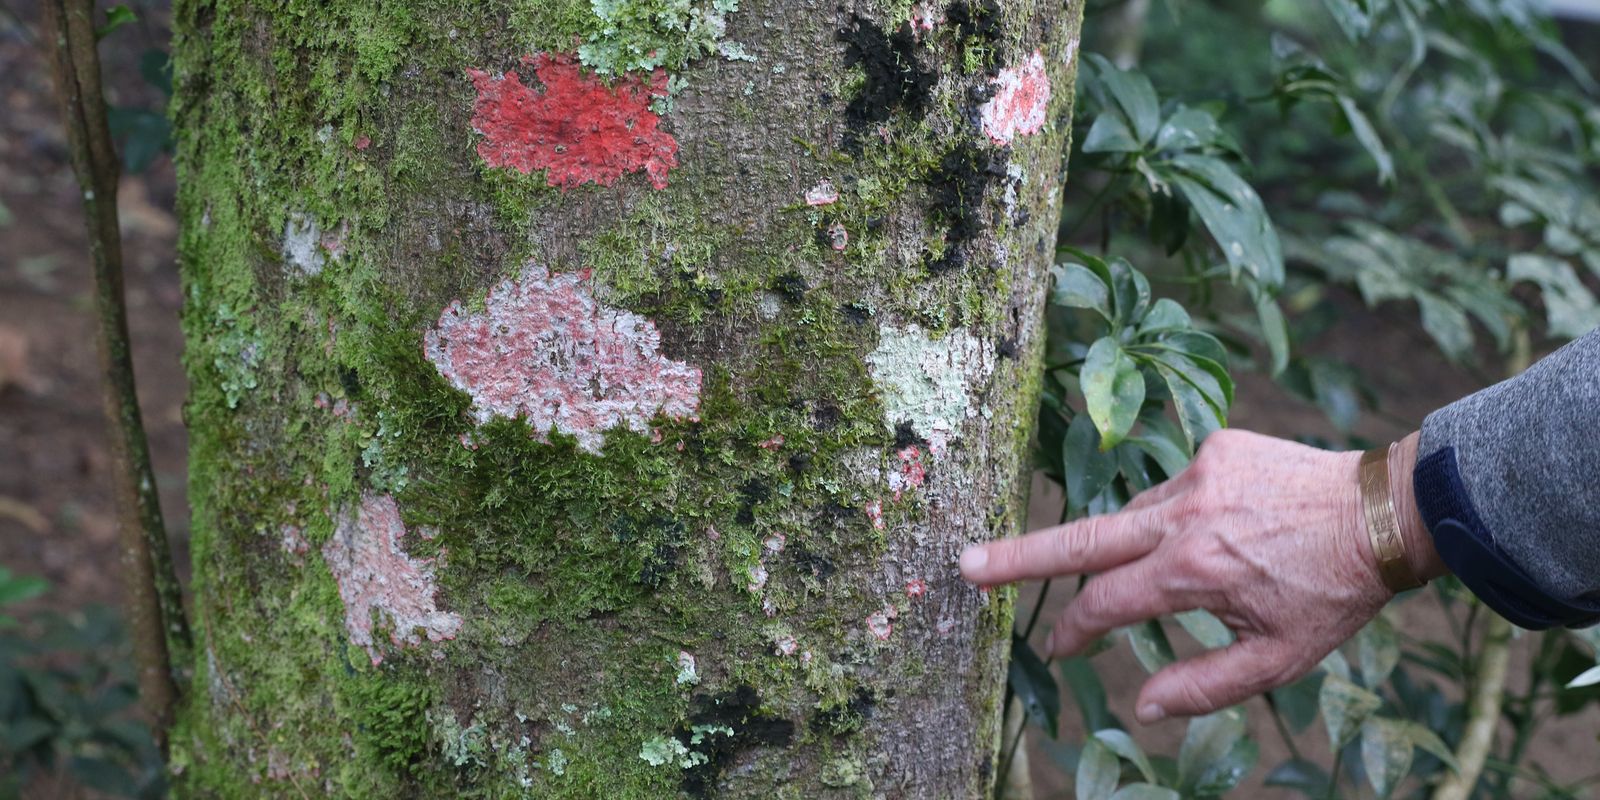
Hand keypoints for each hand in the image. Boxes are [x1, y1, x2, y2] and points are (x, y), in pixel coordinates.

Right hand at [960, 429, 1444, 723]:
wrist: (1387, 510)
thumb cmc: (1334, 593)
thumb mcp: (1279, 658)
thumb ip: (1203, 686)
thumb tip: (1140, 707)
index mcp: (1192, 571)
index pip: (1105, 604)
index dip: (1074, 632)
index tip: (1057, 648)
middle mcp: (1181, 515)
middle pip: (1080, 539)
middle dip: (1019, 555)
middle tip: (966, 564)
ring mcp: (1195, 473)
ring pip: (1133, 516)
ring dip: (1133, 545)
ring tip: (1198, 567)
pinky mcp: (1212, 446)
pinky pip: (1171, 488)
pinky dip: (1174, 515)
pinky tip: (1220, 531)